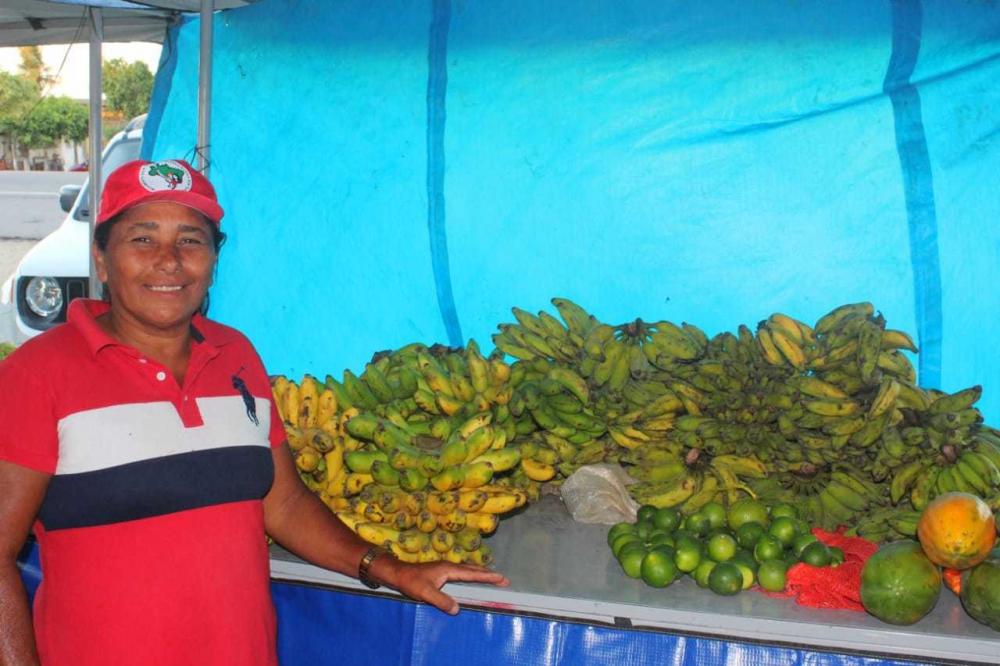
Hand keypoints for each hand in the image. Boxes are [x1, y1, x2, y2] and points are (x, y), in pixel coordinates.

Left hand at [378, 558, 508, 614]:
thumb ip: (442, 601)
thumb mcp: (426, 593)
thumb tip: (457, 609)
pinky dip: (471, 574)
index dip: (487, 576)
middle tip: (503, 579)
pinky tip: (470, 578)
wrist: (398, 573)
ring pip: (467, 570)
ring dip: (480, 573)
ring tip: (492, 577)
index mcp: (448, 569)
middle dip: (488, 574)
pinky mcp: (441, 572)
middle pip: (473, 570)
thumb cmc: (411, 582)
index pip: (472, 574)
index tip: (501, 578)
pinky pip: (461, 573)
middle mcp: (449, 566)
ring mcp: (445, 568)